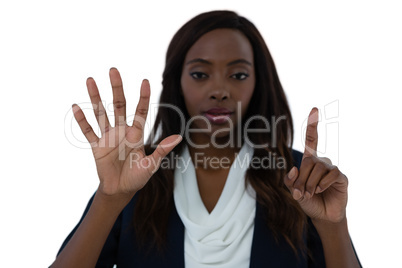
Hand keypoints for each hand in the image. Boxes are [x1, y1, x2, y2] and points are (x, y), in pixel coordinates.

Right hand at [72, 68, 181, 196]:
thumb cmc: (138, 177)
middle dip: (116, 88)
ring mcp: (108, 137)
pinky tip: (75, 107)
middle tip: (114, 70)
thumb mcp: (151, 165)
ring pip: (101, 113)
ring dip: (95, 98)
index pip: (141, 111)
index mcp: (137, 134)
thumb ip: (162, 150)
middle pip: (119, 105)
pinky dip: (82, 121)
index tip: (145, 81)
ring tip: (90, 80)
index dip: (143, 97)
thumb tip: (178, 137)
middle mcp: (122, 131)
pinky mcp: (97, 146)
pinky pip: (88, 131)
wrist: (121, 190)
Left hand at [284, 108, 347, 222]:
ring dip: (310, 183)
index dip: (313, 125)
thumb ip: (290, 181)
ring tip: (311, 194)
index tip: (314, 110)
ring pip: (318, 168)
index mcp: (310, 161)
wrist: (323, 216)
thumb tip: (292, 169)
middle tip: (301, 192)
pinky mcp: (341, 177)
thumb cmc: (308, 201)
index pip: (312, 140)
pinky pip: (331, 174)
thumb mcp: (294, 191)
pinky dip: (323, 183)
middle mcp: (322, 162)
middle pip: (309, 162)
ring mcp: (332, 168)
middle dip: (302, 178)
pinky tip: (321, 190)